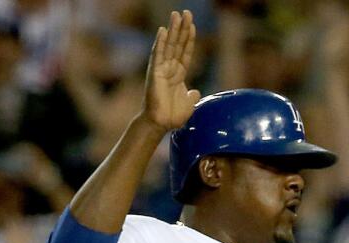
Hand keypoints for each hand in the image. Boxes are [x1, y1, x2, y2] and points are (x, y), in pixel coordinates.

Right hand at [140, 11, 200, 131]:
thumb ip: (192, 97)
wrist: (160, 123)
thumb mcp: (188, 105)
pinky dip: (160, 42)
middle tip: (186, 12)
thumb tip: (195, 92)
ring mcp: (161, 69)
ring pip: (168, 45)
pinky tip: (162, 30)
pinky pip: (157, 54)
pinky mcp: (154, 72)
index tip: (192, 25)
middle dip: (182, 28)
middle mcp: (170, 69)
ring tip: (176, 14)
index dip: (189, 39)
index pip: (185, 52)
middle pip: (177, 44)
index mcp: (178, 75)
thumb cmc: (172, 116)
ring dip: (172, 30)